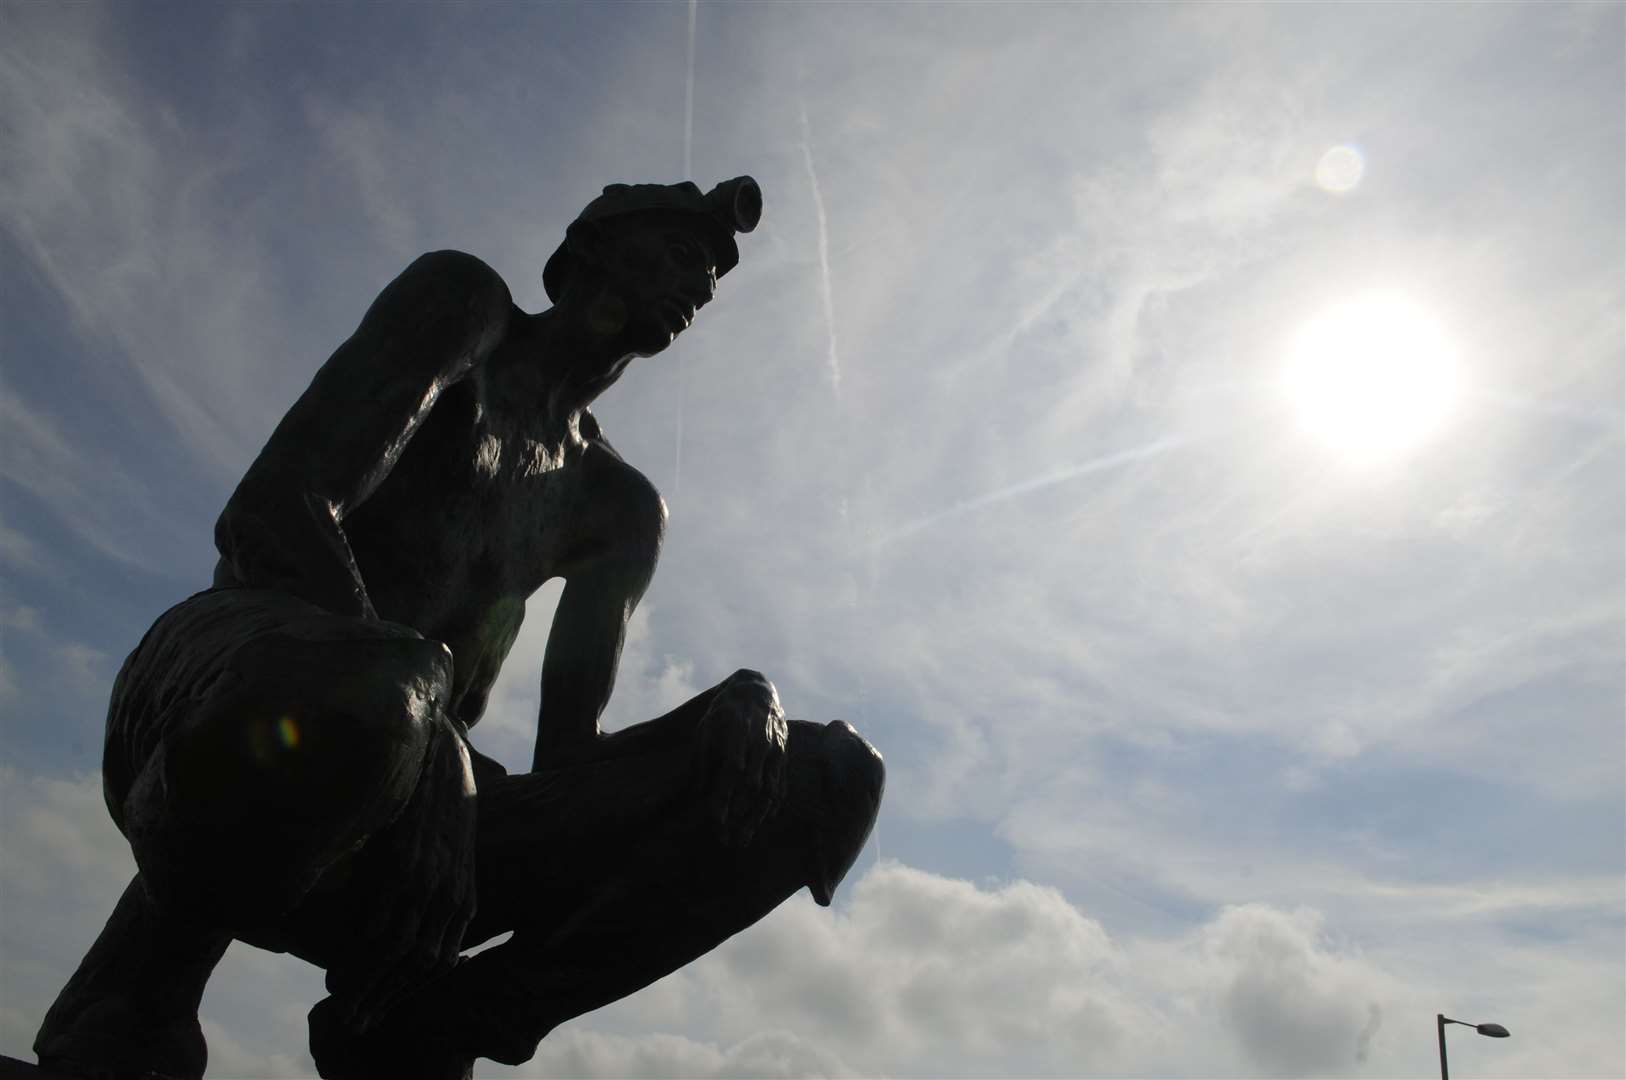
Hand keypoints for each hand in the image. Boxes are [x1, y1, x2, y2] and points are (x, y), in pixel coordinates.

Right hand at [327, 714, 477, 1031]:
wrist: (438, 747)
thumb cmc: (430, 801)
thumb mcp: (437, 853)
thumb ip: (423, 888)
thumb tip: (390, 922)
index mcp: (462, 896)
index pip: (439, 963)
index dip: (406, 994)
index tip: (376, 1012)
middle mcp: (452, 893)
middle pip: (421, 966)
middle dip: (386, 1000)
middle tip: (353, 1025)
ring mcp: (431, 878)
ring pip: (401, 951)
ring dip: (368, 985)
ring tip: (339, 1005)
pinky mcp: (407, 860)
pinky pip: (384, 919)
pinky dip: (360, 952)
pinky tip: (337, 968)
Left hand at [693, 669, 788, 846]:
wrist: (756, 692)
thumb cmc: (724, 712)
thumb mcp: (705, 730)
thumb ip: (701, 761)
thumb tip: (696, 795)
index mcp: (737, 733)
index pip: (731, 771)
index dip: (724, 796)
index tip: (714, 820)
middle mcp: (759, 743)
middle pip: (752, 786)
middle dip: (739, 815)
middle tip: (726, 840)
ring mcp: (775, 750)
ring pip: (769, 790)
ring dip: (756, 818)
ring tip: (743, 839)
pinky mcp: (784, 755)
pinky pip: (781, 784)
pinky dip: (773, 805)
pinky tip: (764, 821)